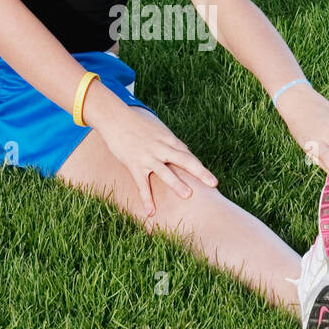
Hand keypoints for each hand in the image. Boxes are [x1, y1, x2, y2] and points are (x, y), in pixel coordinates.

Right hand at [98, 104, 218, 217]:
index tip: (210, 180)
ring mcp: (148, 156)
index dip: (200, 168)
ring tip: (189, 195)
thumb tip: (180, 153)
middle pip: (185, 160)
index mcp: (169, 139)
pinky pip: (142, 183)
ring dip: (177, 183)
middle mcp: (161, 148)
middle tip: (214, 184)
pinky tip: (151, 212)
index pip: (188, 155)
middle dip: (200, 172)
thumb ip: (168, 143)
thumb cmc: (137, 124)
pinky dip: (147, 198)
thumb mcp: (157, 130)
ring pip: (164, 171)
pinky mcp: (134, 163)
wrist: (115, 116)